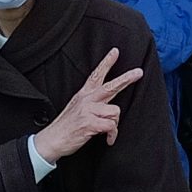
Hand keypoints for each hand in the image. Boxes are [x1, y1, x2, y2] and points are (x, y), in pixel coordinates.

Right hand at [36, 47, 143, 161]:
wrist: (52, 140)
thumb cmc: (67, 126)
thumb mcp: (77, 108)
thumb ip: (92, 103)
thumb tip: (109, 105)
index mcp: (84, 94)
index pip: (96, 74)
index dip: (106, 62)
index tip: (115, 51)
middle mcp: (87, 100)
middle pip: (110, 86)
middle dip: (126, 79)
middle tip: (139, 72)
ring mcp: (88, 111)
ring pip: (115, 111)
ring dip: (114, 124)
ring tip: (107, 131)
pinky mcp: (89, 123)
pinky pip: (111, 126)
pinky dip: (111, 135)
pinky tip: (107, 139)